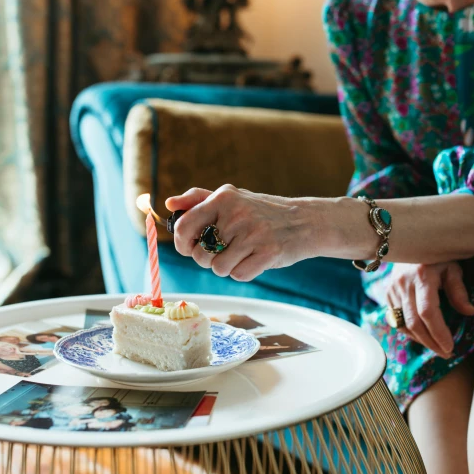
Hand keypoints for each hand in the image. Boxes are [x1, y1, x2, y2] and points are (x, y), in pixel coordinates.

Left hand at [166, 185, 306, 281]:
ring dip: (227, 267)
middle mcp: (236, 214)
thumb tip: (170, 205)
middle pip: (200, 254)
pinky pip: (239, 275)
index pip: (184, 226)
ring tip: (242, 253)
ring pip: (218, 268)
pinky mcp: (267, 253)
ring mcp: (253, 234)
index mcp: (223, 198)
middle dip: (207, 259)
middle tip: (223, 250)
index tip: (190, 247)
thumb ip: (198, 199)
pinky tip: (255, 259)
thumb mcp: (232, 198)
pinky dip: (244, 272)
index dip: (182, 243)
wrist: (303, 221)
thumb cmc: (261, 212)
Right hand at [386, 261, 473, 357]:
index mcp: (422, 277)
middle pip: (414, 323)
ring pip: (403, 324)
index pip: (427, 312)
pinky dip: (410, 332)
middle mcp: (404, 284)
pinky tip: (422, 336)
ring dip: (420, 340)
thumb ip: (459, 291)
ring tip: (436, 347)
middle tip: (446, 353)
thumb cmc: (437, 256)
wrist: (412, 243)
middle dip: (431, 342)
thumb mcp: (453, 268)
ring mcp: (392, 290)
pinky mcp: (387, 294)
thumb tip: (469, 312)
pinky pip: (396, 320)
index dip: (438, 332)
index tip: (450, 346)